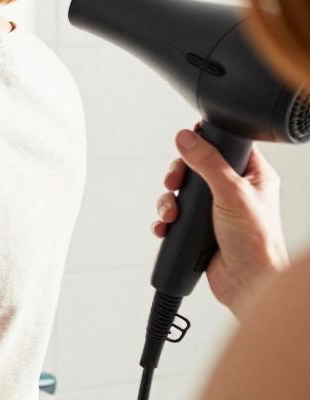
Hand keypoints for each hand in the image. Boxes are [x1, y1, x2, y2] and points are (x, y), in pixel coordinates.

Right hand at [153, 127, 289, 316]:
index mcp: (252, 176)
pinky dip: (165, 221)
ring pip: (181, 193)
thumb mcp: (232, 193)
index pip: (225, 147)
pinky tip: (166, 227)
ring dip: (168, 202)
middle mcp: (234, 191)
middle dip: (178, 176)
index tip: (187, 146)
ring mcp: (216, 211)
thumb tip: (186, 138)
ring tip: (170, 214)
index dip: (204, 143)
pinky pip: (175, 217)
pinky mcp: (200, 229)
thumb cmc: (256, 242)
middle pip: (195, 168)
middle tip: (173, 182)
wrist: (247, 283)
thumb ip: (208, 163)